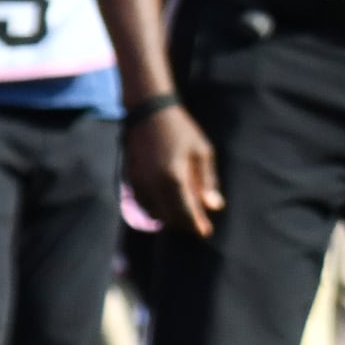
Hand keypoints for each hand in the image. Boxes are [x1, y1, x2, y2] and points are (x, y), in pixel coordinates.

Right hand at [127, 101, 222, 239]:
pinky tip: (167, 205)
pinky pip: (143, 202)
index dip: (196, 225)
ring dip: (169, 217)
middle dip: (184, 224)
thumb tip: (214, 207)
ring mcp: (139, 181)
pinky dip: (155, 209)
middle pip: (169, 217)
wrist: (149, 112)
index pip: (185, 213)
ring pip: (154, 212)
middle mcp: (153, 184)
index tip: (205, 232)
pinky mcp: (131, 178)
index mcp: (173, 178)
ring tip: (185, 215)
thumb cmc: (181, 131)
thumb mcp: (202, 153)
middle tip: (198, 225)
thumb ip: (207, 182)